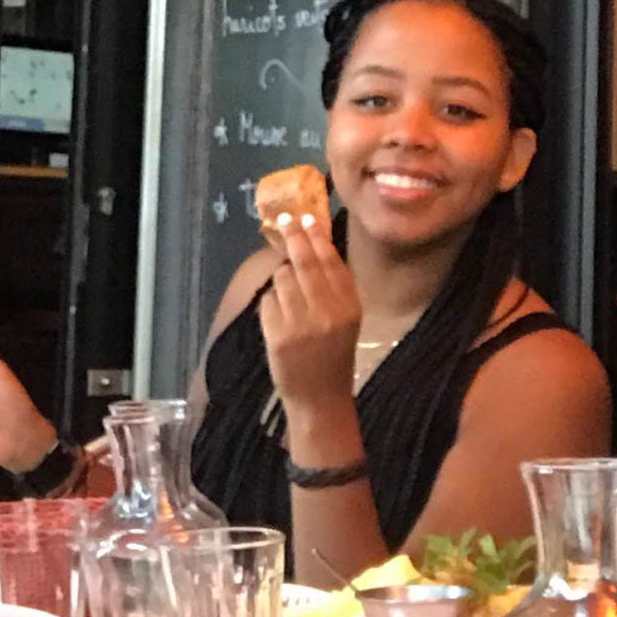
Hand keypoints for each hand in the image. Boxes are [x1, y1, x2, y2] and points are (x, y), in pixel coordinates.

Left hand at [261, 212, 360, 413]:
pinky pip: (268, 301)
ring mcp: (301, 322)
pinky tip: (279, 320)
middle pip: (305, 261)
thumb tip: (312, 244)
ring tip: (288, 299)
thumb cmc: (333, 355)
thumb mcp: (346, 319)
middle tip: (285, 221)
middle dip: (293, 237)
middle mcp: (328, 311)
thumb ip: (333, 286)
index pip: (331, 261)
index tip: (306, 218)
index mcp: (349, 305)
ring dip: (281, 280)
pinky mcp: (278, 334)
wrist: (320, 398)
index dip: (317, 237)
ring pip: (282, 278)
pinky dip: (270, 305)